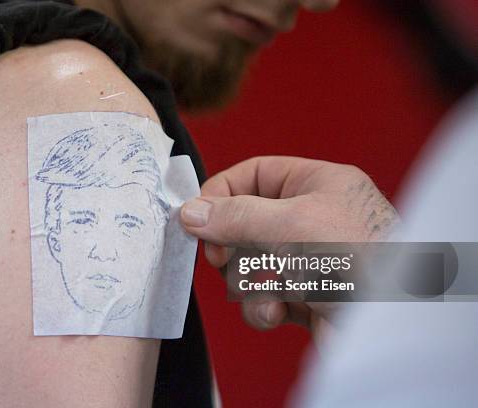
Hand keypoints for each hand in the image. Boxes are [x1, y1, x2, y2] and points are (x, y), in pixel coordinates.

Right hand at [180, 156, 397, 337]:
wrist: (397, 328)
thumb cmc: (357, 262)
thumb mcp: (290, 226)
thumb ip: (234, 216)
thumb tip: (189, 212)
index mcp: (318, 185)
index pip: (255, 174)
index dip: (221, 193)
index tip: (195, 218)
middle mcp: (314, 218)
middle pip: (247, 221)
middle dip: (231, 244)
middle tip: (219, 256)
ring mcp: (310, 260)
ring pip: (251, 263)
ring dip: (247, 281)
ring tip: (262, 288)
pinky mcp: (307, 298)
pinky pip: (266, 296)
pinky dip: (263, 306)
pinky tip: (277, 312)